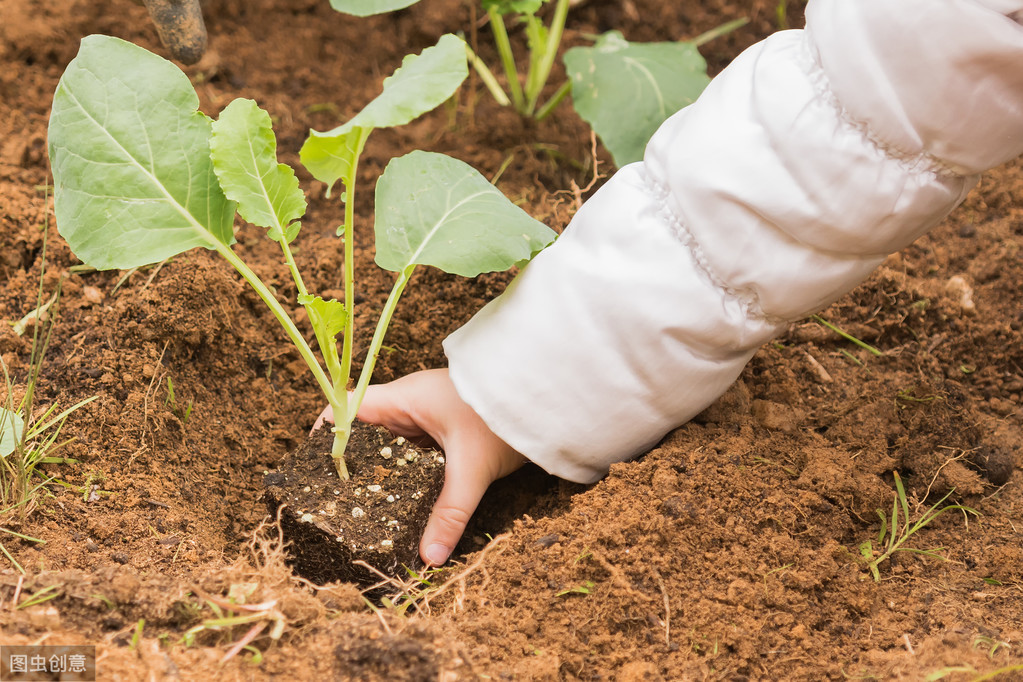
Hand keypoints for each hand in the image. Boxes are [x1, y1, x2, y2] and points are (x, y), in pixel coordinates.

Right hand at [314, 369, 525, 565]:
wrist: (548, 402)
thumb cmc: (503, 419)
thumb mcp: (472, 469)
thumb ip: (449, 512)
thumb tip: (429, 557)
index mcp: (405, 399)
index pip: (349, 409)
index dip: (328, 434)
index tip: (314, 468)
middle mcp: (411, 406)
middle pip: (366, 433)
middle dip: (352, 464)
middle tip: (334, 501)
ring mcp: (428, 419)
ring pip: (391, 447)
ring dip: (380, 472)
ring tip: (361, 508)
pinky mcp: (445, 433)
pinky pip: (414, 455)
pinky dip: (405, 474)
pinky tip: (400, 501)